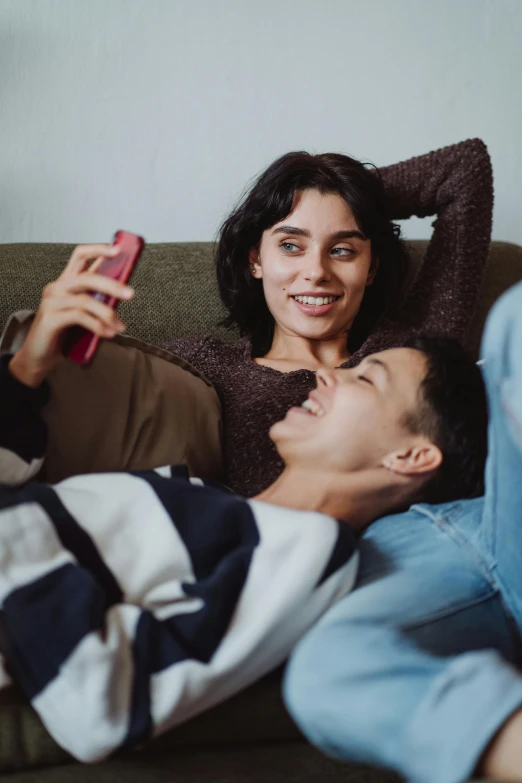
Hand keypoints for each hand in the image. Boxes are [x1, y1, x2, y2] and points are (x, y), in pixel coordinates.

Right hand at [9, 244, 134, 386]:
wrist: (39, 355)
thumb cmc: (64, 332)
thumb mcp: (82, 311)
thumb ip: (96, 298)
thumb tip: (123, 290)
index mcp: (66, 281)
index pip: (80, 255)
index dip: (99, 249)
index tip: (119, 249)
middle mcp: (57, 288)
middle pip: (87, 277)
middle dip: (112, 285)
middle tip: (130, 294)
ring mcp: (52, 303)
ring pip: (85, 300)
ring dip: (108, 314)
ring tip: (120, 327)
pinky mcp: (50, 319)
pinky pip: (79, 317)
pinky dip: (98, 326)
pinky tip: (108, 334)